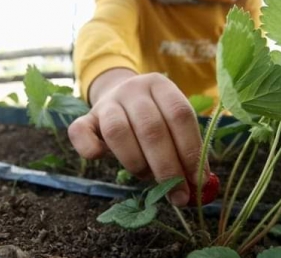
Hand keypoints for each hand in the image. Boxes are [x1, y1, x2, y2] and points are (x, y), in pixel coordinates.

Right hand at [68, 69, 209, 206]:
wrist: (117, 97)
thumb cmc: (152, 117)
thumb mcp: (171, 123)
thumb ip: (184, 148)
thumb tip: (201, 186)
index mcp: (160, 85)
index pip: (180, 115)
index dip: (191, 150)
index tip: (199, 181)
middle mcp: (133, 89)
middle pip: (151, 128)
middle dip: (168, 168)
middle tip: (178, 195)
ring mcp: (106, 102)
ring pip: (118, 131)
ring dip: (136, 163)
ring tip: (147, 179)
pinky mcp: (84, 118)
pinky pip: (80, 131)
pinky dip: (90, 148)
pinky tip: (101, 158)